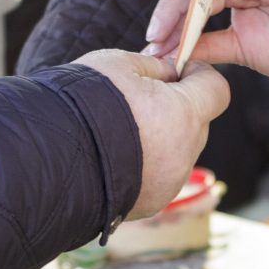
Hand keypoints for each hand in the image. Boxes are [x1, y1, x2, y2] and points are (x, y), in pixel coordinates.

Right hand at [74, 49, 229, 219]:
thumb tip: (170, 69)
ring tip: (119, 133)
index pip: (217, 89)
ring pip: (177, 151)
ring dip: (159, 139)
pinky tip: (113, 156)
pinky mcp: (152, 203)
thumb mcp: (119, 65)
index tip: (176, 72)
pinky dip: (144, 165)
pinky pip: (158, 176)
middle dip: (176, 109)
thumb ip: (154, 65)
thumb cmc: (86, 104)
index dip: (200, 76)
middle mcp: (185, 152)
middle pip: (196, 122)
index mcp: (185, 114)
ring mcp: (170, 182)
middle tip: (139, 101)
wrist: (50, 158)